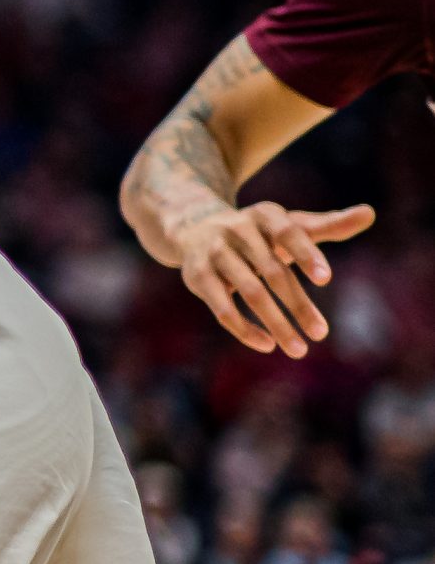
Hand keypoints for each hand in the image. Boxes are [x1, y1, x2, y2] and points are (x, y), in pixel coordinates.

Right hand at [169, 199, 375, 356]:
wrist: (192, 226)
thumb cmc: (257, 232)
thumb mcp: (289, 225)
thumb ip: (328, 225)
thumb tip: (370, 213)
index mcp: (263, 216)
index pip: (287, 232)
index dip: (306, 254)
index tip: (326, 280)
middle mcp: (235, 229)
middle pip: (272, 270)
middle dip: (298, 304)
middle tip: (321, 333)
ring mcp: (214, 251)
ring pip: (249, 291)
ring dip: (276, 322)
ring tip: (299, 349)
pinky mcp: (196, 275)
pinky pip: (221, 306)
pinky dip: (244, 328)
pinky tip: (267, 344)